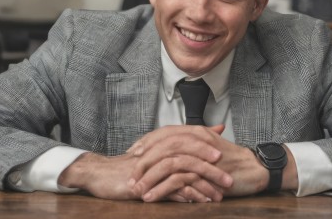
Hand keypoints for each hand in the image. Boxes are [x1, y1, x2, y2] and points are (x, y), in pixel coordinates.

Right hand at [58, 140, 231, 201]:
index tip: (228, 160)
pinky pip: (170, 189)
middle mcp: (159, 151)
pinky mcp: (146, 183)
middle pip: (191, 154)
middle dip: (212, 169)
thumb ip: (188, 143)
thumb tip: (217, 128)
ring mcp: (152, 167)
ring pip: (183, 172)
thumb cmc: (133, 165)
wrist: (102, 175)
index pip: (192, 140)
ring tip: (217, 197)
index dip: (210, 149)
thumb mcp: (161, 153)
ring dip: (203, 186)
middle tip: (229, 181)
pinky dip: (186, 196)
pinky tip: (198, 202)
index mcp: (164, 141)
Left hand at [129, 125, 269, 199]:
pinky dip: (162, 189)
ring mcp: (200, 153)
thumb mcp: (205, 153)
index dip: (146, 144)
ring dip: (149, 178)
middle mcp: (196, 138)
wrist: (254, 170)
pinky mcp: (205, 170)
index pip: (163, 133)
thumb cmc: (231, 163)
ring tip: (138, 191)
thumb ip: (189, 149)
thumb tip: (168, 155)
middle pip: (161, 146)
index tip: (132, 156)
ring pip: (166, 162)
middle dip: (142, 163)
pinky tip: (153, 197)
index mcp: (194, 132)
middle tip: (131, 177)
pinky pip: (177, 178)